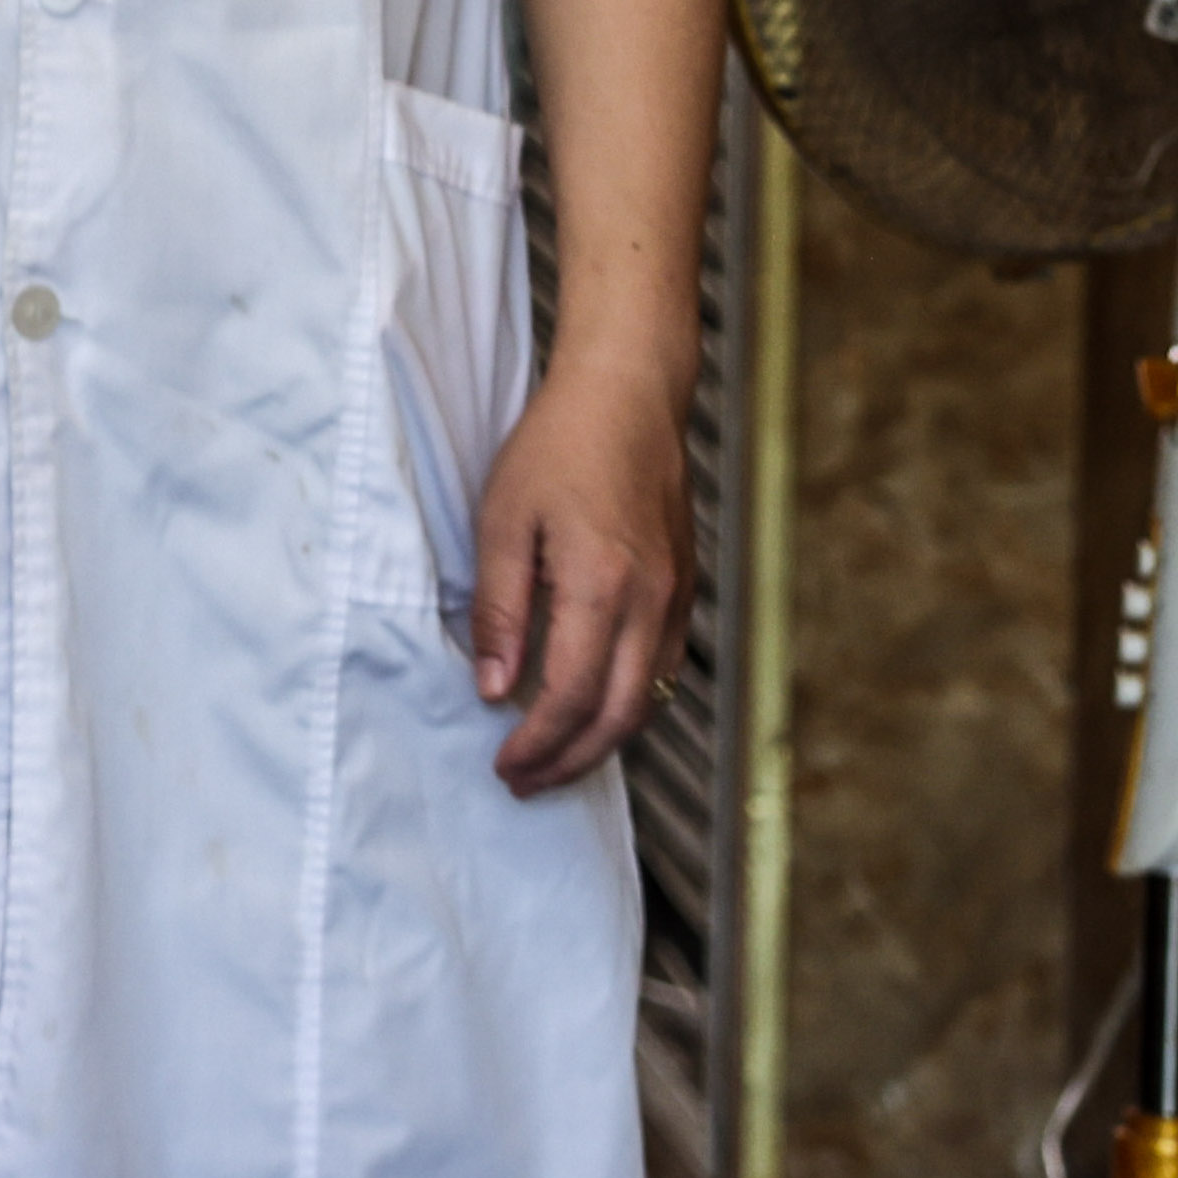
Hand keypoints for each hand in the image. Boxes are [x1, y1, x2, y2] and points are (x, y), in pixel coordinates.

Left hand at [466, 358, 688, 795]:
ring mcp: (676, 596)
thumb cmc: (558, 448)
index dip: (535, 744)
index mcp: (602, 586)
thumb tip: (493, 688)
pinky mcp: (684, 586)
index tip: (502, 765)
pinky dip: (628, 702)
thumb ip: (499, 610)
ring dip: (600, 741)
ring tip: (553, 759)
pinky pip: (661, 666)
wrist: (628, 396)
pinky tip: (592, 707)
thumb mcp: (502, 523)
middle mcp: (650, 602)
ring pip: (647, 698)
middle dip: (569, 762)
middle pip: (617, 716)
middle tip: (524, 782)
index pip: (568, 696)